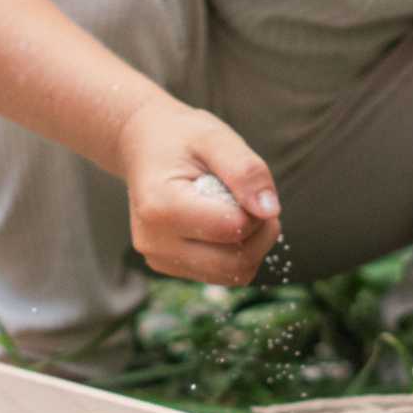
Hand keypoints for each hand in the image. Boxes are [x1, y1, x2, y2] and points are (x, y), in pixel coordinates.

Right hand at [115, 97, 281, 285]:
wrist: (142, 147)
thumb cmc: (180, 138)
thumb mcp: (215, 138)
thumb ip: (246, 171)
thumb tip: (270, 211)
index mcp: (161, 206)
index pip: (232, 228)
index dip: (255, 210)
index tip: (247, 186)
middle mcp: (154, 241)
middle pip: (234, 262)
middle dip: (260, 234)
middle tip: (256, 202)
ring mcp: (158, 257)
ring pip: (232, 274)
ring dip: (251, 247)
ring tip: (240, 211)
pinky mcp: (168, 266)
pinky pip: (220, 274)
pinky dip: (235, 254)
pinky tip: (224, 225)